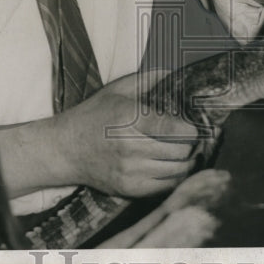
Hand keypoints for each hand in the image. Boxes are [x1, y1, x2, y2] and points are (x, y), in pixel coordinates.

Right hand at [50, 70, 200, 197]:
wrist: (65, 150)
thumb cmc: (93, 116)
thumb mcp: (118, 90)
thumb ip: (149, 79)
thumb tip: (175, 74)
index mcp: (130, 118)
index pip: (175, 128)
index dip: (193, 128)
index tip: (197, 125)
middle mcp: (131, 147)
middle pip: (181, 151)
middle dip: (192, 144)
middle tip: (194, 138)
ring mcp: (130, 171)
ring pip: (177, 170)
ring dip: (188, 161)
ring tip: (188, 152)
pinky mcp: (129, 189)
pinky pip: (165, 187)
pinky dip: (176, 177)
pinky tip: (174, 166)